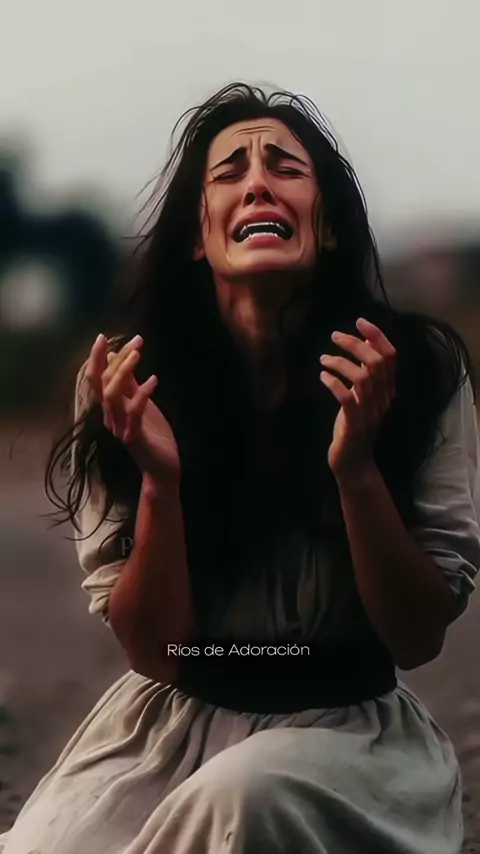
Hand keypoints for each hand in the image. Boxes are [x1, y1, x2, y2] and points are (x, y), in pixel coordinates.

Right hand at [85, 333, 180, 480]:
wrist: (162, 467)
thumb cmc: (153, 435)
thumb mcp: (140, 404)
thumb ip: (128, 383)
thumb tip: (114, 357)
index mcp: (111, 408)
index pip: (96, 379)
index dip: (96, 358)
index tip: (104, 337)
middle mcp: (111, 417)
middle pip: (103, 383)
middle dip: (116, 359)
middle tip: (136, 341)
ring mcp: (121, 427)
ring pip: (112, 395)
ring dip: (124, 372)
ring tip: (138, 354)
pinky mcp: (135, 436)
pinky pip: (134, 412)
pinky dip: (142, 393)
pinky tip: (154, 380)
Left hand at [319, 318, 395, 480]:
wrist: (354, 465)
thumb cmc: (354, 429)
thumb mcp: (362, 399)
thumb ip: (365, 377)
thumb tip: (361, 349)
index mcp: (386, 391)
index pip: (390, 356)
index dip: (377, 335)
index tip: (360, 321)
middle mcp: (382, 399)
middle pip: (376, 362)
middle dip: (355, 343)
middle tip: (335, 336)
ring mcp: (370, 412)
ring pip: (363, 377)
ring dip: (340, 362)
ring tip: (324, 359)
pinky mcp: (354, 424)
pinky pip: (347, 398)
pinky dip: (334, 383)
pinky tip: (322, 376)